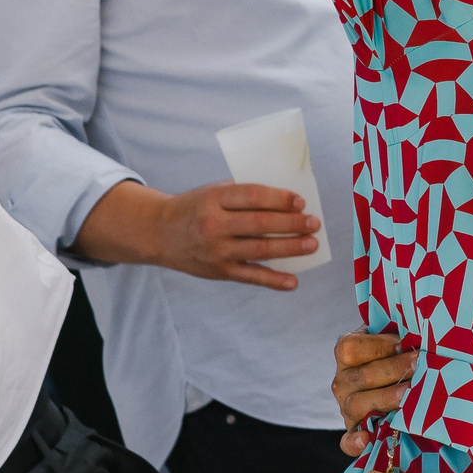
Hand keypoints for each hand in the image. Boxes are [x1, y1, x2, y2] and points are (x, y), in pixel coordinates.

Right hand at [74, 178, 320, 291]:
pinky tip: (293, 282)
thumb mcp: (213, 191)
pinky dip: (273, 281)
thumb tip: (287, 199)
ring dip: (290, 248)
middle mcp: (214, 225)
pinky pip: (250, 276)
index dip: (279, 199)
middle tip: (314, 223)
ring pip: (259, 250)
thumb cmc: (195, 207)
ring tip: (312, 244)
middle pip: (260, 224)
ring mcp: (216, 250)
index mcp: (213, 198)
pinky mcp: (218, 271)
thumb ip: (243, 193)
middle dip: (291, 223)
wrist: (158, 233)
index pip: (252, 196)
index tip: (300, 201)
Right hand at [333, 330, 414, 456]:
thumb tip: (420, 332)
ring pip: (357, 404)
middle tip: (419, 363)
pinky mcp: (354, 431)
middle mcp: (343, 381)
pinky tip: (366, 439)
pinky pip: (346, 441)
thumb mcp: (394, 336)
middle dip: (393, 369)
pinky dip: (354, 442)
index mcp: (347, 353)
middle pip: (361, 377)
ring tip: (409, 393)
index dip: (377, 345)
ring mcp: (346, 408)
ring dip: (385, 398)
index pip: (350, 347)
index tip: (403, 342)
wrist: (396, 379)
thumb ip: (400, 333)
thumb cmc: (399, 351)